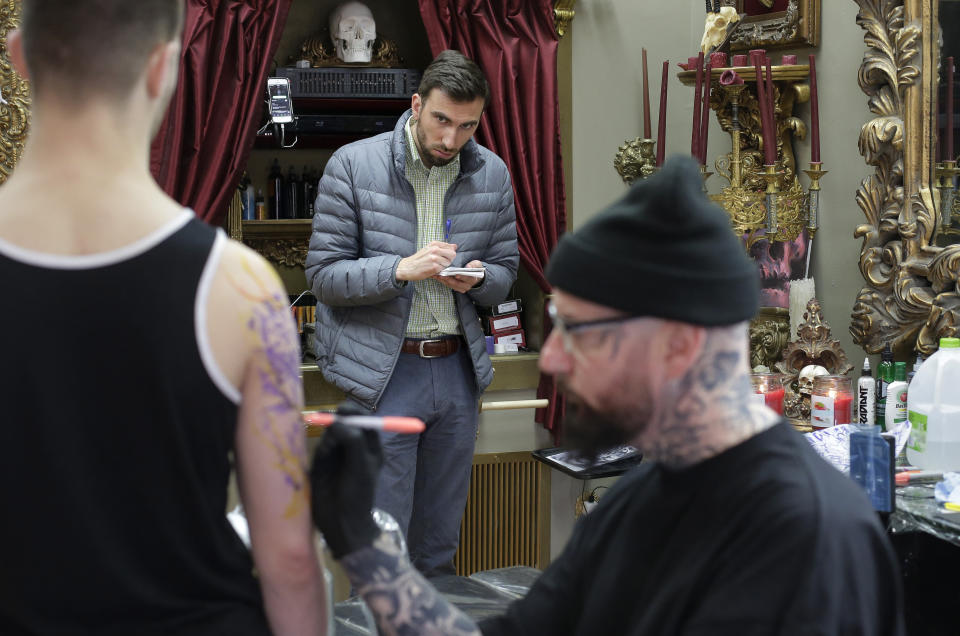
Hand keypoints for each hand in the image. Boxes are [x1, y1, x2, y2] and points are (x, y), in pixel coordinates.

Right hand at [309, 403, 382, 558]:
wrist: (341, 522)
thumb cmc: (358, 494)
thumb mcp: (360, 465)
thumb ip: (352, 440)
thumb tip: (339, 421)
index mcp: (370, 446)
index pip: (363, 419)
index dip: (353, 411)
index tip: (343, 410)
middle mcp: (354, 447)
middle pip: (344, 422)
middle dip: (337, 422)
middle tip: (330, 423)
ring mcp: (338, 454)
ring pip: (330, 434)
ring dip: (328, 438)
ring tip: (328, 455)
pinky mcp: (322, 463)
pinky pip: (320, 447)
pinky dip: (321, 449)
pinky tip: (322, 463)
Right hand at [396, 241, 456, 281]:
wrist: (407, 267)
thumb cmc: (418, 259)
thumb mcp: (429, 249)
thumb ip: (442, 247)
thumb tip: (455, 246)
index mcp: (434, 244)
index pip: (450, 247)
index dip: (449, 253)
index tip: (443, 256)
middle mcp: (435, 249)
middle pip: (452, 254)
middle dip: (449, 260)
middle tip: (440, 263)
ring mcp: (435, 258)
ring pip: (448, 263)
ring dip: (443, 266)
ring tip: (434, 266)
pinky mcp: (434, 267)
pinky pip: (443, 269)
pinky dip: (439, 271)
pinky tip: (432, 270)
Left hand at [434, 259, 483, 292]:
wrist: (474, 275)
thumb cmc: (475, 268)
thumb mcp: (477, 265)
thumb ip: (473, 265)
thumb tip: (468, 267)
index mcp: (472, 279)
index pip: (467, 278)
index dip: (461, 276)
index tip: (456, 274)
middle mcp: (466, 286)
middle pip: (456, 283)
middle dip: (448, 279)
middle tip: (442, 275)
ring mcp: (460, 288)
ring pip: (450, 285)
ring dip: (443, 280)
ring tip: (436, 275)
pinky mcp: (455, 287)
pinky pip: (447, 285)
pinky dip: (442, 280)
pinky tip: (436, 276)